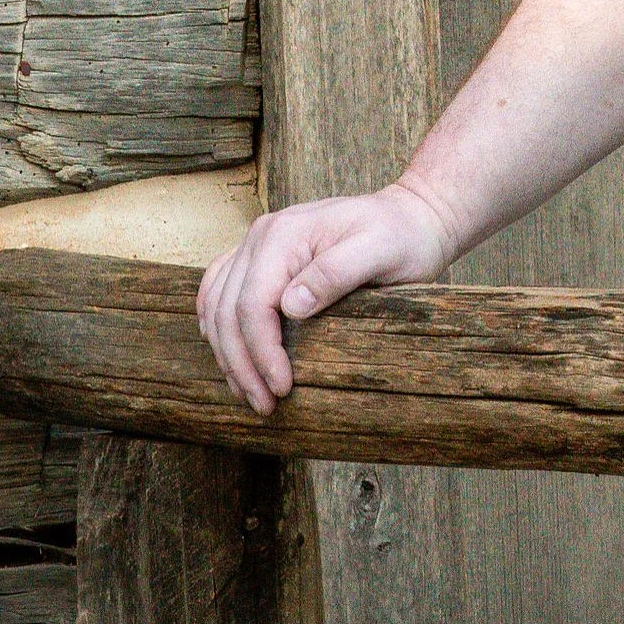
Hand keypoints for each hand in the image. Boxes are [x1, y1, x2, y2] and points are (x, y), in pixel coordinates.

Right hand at [197, 179, 455, 413]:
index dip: (261, 352)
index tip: (281, 388)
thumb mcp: (381, 251)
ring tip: (250, 392)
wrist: (408, 218)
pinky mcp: (258, 257)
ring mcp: (255, 244)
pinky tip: (230, 354)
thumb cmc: (401, 238)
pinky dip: (217, 326)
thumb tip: (290, 305)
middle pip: (227, 310)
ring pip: (216, 306)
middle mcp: (261, 235)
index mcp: (284, 234)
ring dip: (227, 353)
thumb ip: (336, 273)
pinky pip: (218, 291)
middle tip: (265, 405)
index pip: (252, 303)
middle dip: (241, 364)